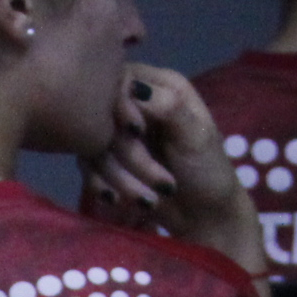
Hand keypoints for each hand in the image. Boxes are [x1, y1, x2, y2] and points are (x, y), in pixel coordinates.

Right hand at [99, 66, 261, 268]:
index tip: (136, 133)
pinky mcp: (108, 161)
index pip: (121, 78)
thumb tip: (130, 87)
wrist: (203, 217)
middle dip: (125, 153)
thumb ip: (167, 106)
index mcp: (162, 86)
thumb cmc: (209, 172)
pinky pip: (87, 167)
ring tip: (150, 199)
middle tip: (159, 180)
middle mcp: (137, 104)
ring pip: (93, 144)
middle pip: (103, 113)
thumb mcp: (196, 136)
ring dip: (119, 177)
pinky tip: (120, 201)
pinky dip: (102, 186)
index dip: (120, 106)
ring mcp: (120, 133)